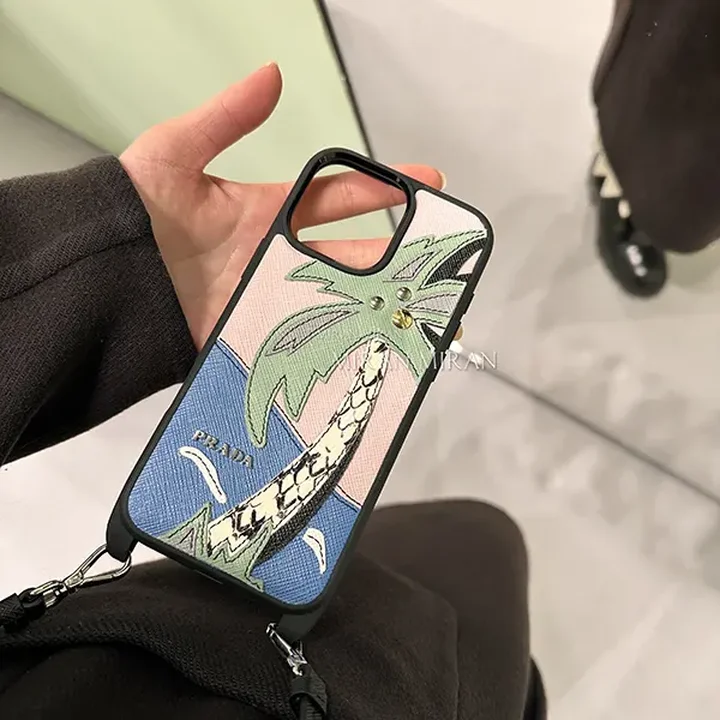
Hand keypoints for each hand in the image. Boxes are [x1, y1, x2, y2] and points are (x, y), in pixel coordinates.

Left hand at [119, 63, 443, 348]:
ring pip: (338, 304)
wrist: (100, 278)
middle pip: (351, 256)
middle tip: (444, 258)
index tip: (426, 186)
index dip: (380, 190)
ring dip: (381, 308)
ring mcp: (269, 300)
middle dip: (398, 256)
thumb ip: (226, 119)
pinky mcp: (257, 337)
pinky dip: (340, 350)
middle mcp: (276, 258)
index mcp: (267, 214)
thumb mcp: (177, 153)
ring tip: (426, 314)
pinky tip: (374, 354)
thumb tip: (271, 75)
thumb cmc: (132, 212)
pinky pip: (305, 345)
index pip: (336, 198)